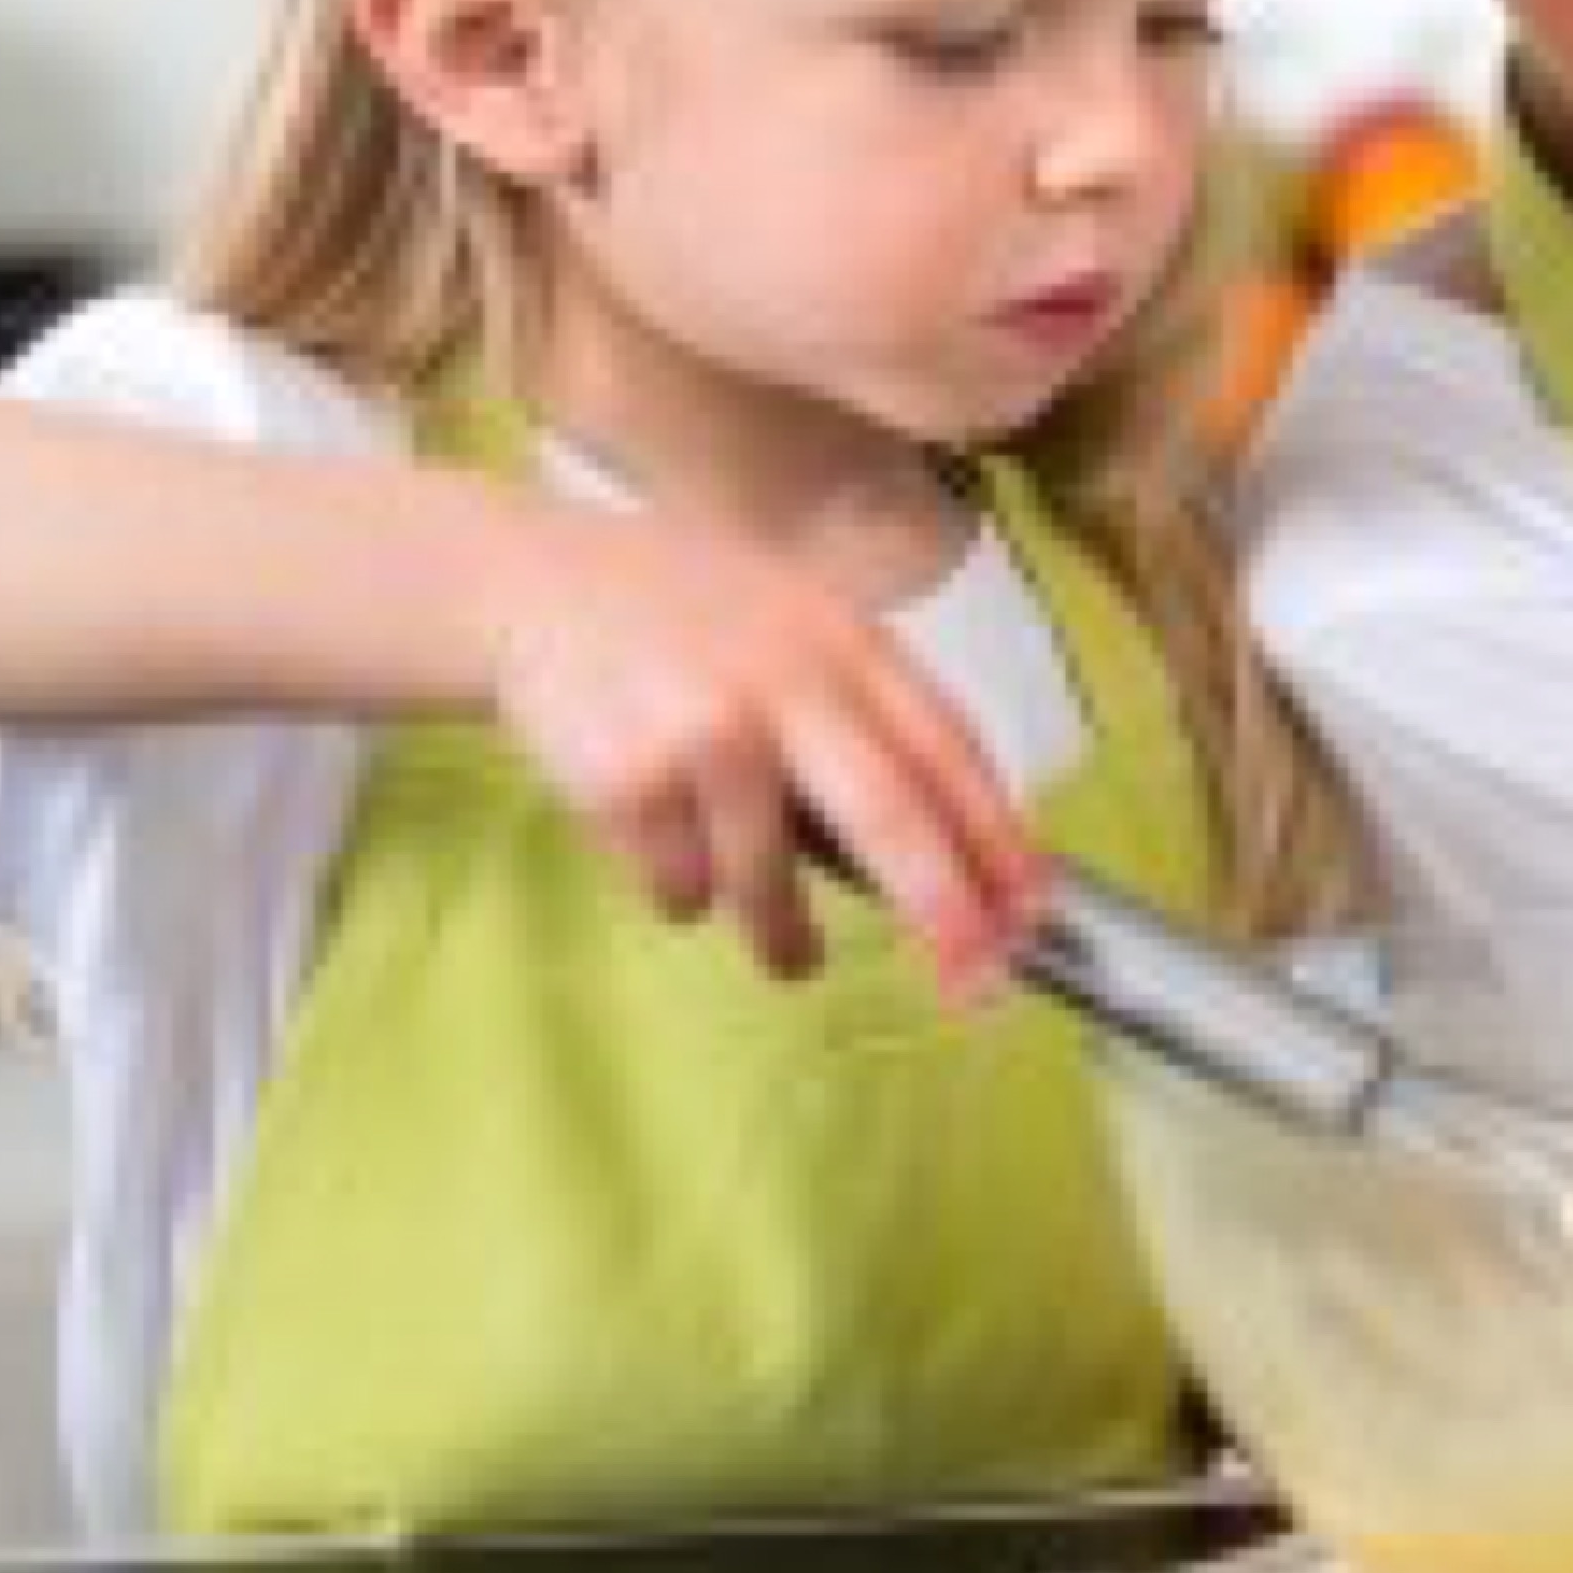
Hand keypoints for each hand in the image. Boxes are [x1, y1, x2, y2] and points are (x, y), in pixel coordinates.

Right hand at [465, 494, 1046, 995]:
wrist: (538, 586)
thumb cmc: (691, 623)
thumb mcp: (800, 630)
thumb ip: (869, 715)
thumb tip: (958, 852)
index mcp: (848, 642)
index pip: (949, 748)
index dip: (998, 837)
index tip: (1033, 911)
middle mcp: (787, 681)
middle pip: (890, 812)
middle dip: (943, 910)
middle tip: (976, 987)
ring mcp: (705, 732)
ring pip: (770, 880)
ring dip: (788, 937)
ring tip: (792, 954)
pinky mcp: (629, 782)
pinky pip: (681, 889)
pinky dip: (683, 893)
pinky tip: (665, 843)